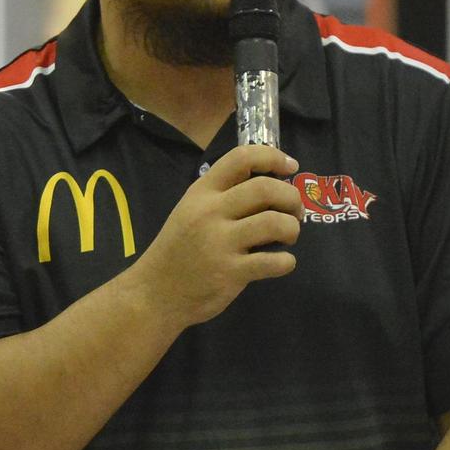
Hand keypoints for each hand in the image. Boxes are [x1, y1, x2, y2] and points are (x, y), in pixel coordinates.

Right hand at [131, 145, 302, 328]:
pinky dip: (287, 261)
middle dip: (291, 198)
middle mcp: (211, 212)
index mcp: (202, 192)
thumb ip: (223, 194)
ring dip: (292, 228)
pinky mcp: (231, 272)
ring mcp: (220, 242)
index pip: (241, 158)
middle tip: (294, 212)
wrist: (155, 292)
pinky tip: (282, 262)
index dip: (272, 157)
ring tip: (288, 237)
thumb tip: (271, 183)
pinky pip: (274, 262)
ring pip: (275, 222)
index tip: (291, 167)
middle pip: (266, 188)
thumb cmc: (179, 248)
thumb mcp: (191, 209)